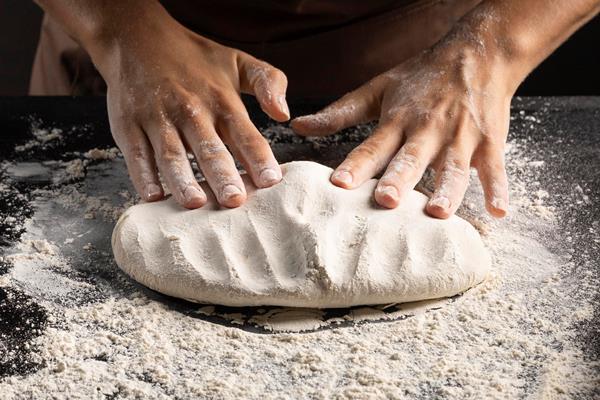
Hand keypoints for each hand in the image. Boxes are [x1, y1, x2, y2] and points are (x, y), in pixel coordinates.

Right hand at [89, 4, 288, 207]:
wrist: (136, 38)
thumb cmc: (195, 59)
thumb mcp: (238, 61)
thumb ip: (269, 82)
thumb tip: (284, 114)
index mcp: (221, 100)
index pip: (245, 133)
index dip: (258, 157)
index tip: (271, 181)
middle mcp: (190, 110)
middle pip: (208, 147)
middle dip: (222, 175)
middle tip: (234, 201)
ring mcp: (157, 118)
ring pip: (171, 153)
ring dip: (183, 179)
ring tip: (195, 203)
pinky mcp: (128, 125)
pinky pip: (136, 154)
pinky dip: (143, 175)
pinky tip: (153, 197)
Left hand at [292, 42, 511, 218]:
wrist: (478, 54)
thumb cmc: (422, 77)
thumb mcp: (378, 88)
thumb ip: (340, 112)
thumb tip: (298, 126)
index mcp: (399, 119)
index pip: (373, 146)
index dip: (356, 165)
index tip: (339, 185)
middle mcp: (428, 130)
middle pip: (411, 158)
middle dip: (399, 179)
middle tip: (385, 200)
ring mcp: (461, 136)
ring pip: (453, 167)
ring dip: (447, 190)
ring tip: (438, 213)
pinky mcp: (490, 142)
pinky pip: (495, 167)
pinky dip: (498, 187)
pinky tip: (498, 210)